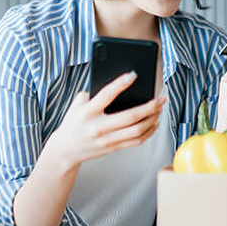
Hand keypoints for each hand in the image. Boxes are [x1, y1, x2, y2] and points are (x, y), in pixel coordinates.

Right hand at [51, 72, 166, 168]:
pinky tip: (155, 122)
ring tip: (160, 108)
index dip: (121, 84)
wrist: (65, 150)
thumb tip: (116, 84)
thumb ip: (91, 93)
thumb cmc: (74, 122)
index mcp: (87, 112)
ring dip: (153, 118)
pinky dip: (149, 131)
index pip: (106, 95)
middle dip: (150, 106)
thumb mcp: (77, 105)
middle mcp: (98, 127)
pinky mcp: (113, 148)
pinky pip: (136, 141)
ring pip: (137, 130)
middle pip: (130, 117)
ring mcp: (107, 140)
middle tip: (161, 97)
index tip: (134, 74)